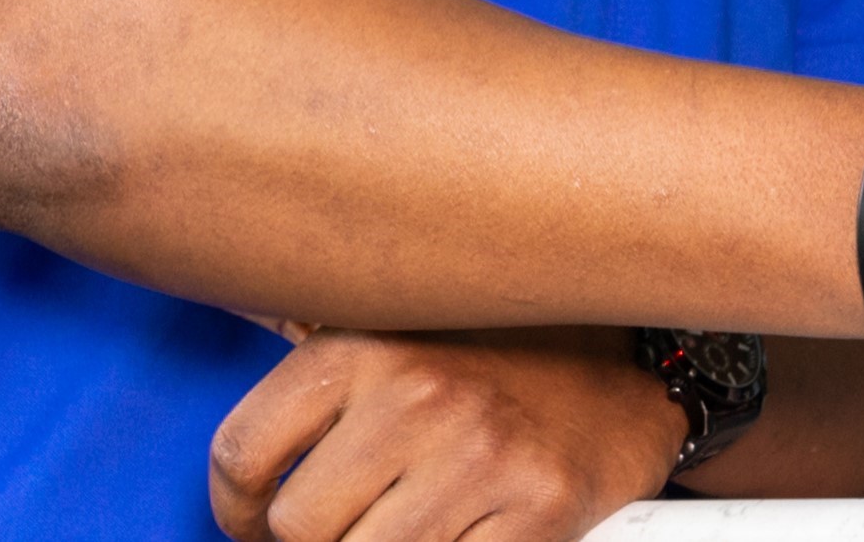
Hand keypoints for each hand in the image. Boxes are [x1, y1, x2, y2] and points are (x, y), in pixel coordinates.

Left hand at [206, 325, 681, 541]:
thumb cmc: (498, 366)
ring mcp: (480, 460)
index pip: (242, 454)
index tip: (254, 522)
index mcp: (365, 349)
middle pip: (298, 527)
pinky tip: (453, 536)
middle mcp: (418, 398)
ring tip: (397, 530)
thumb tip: (243, 472)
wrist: (629, 371)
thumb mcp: (395, 341)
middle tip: (341, 532)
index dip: (234, 511)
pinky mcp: (536, 513)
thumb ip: (319, 391)